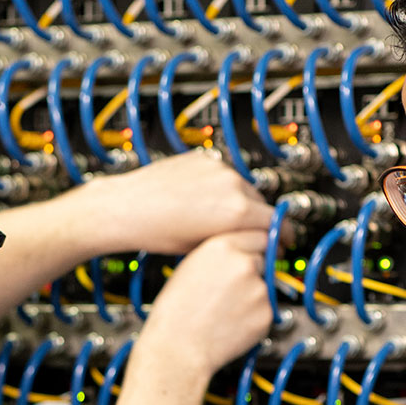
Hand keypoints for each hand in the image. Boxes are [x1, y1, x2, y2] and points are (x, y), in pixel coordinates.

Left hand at [76, 149, 271, 255]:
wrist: (126, 207)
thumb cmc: (156, 232)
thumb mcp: (202, 246)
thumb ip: (234, 240)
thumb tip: (249, 242)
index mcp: (235, 211)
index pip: (275, 221)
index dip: (278, 235)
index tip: (279, 240)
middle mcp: (231, 184)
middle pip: (261, 203)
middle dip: (257, 219)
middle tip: (247, 233)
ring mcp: (217, 168)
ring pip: (243, 187)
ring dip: (238, 201)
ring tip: (216, 218)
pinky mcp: (204, 158)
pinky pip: (223, 174)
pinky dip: (220, 187)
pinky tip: (202, 202)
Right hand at [133, 230, 272, 377]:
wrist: (178, 347)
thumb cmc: (176, 312)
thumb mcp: (189, 267)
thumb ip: (219, 255)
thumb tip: (236, 253)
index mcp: (222, 247)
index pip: (257, 233)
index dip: (256, 244)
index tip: (260, 248)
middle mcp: (244, 264)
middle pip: (264, 258)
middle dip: (254, 269)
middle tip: (233, 287)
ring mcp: (259, 289)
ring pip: (265, 285)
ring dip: (252, 294)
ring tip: (225, 308)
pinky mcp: (267, 314)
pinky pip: (266, 309)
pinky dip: (254, 315)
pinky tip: (232, 321)